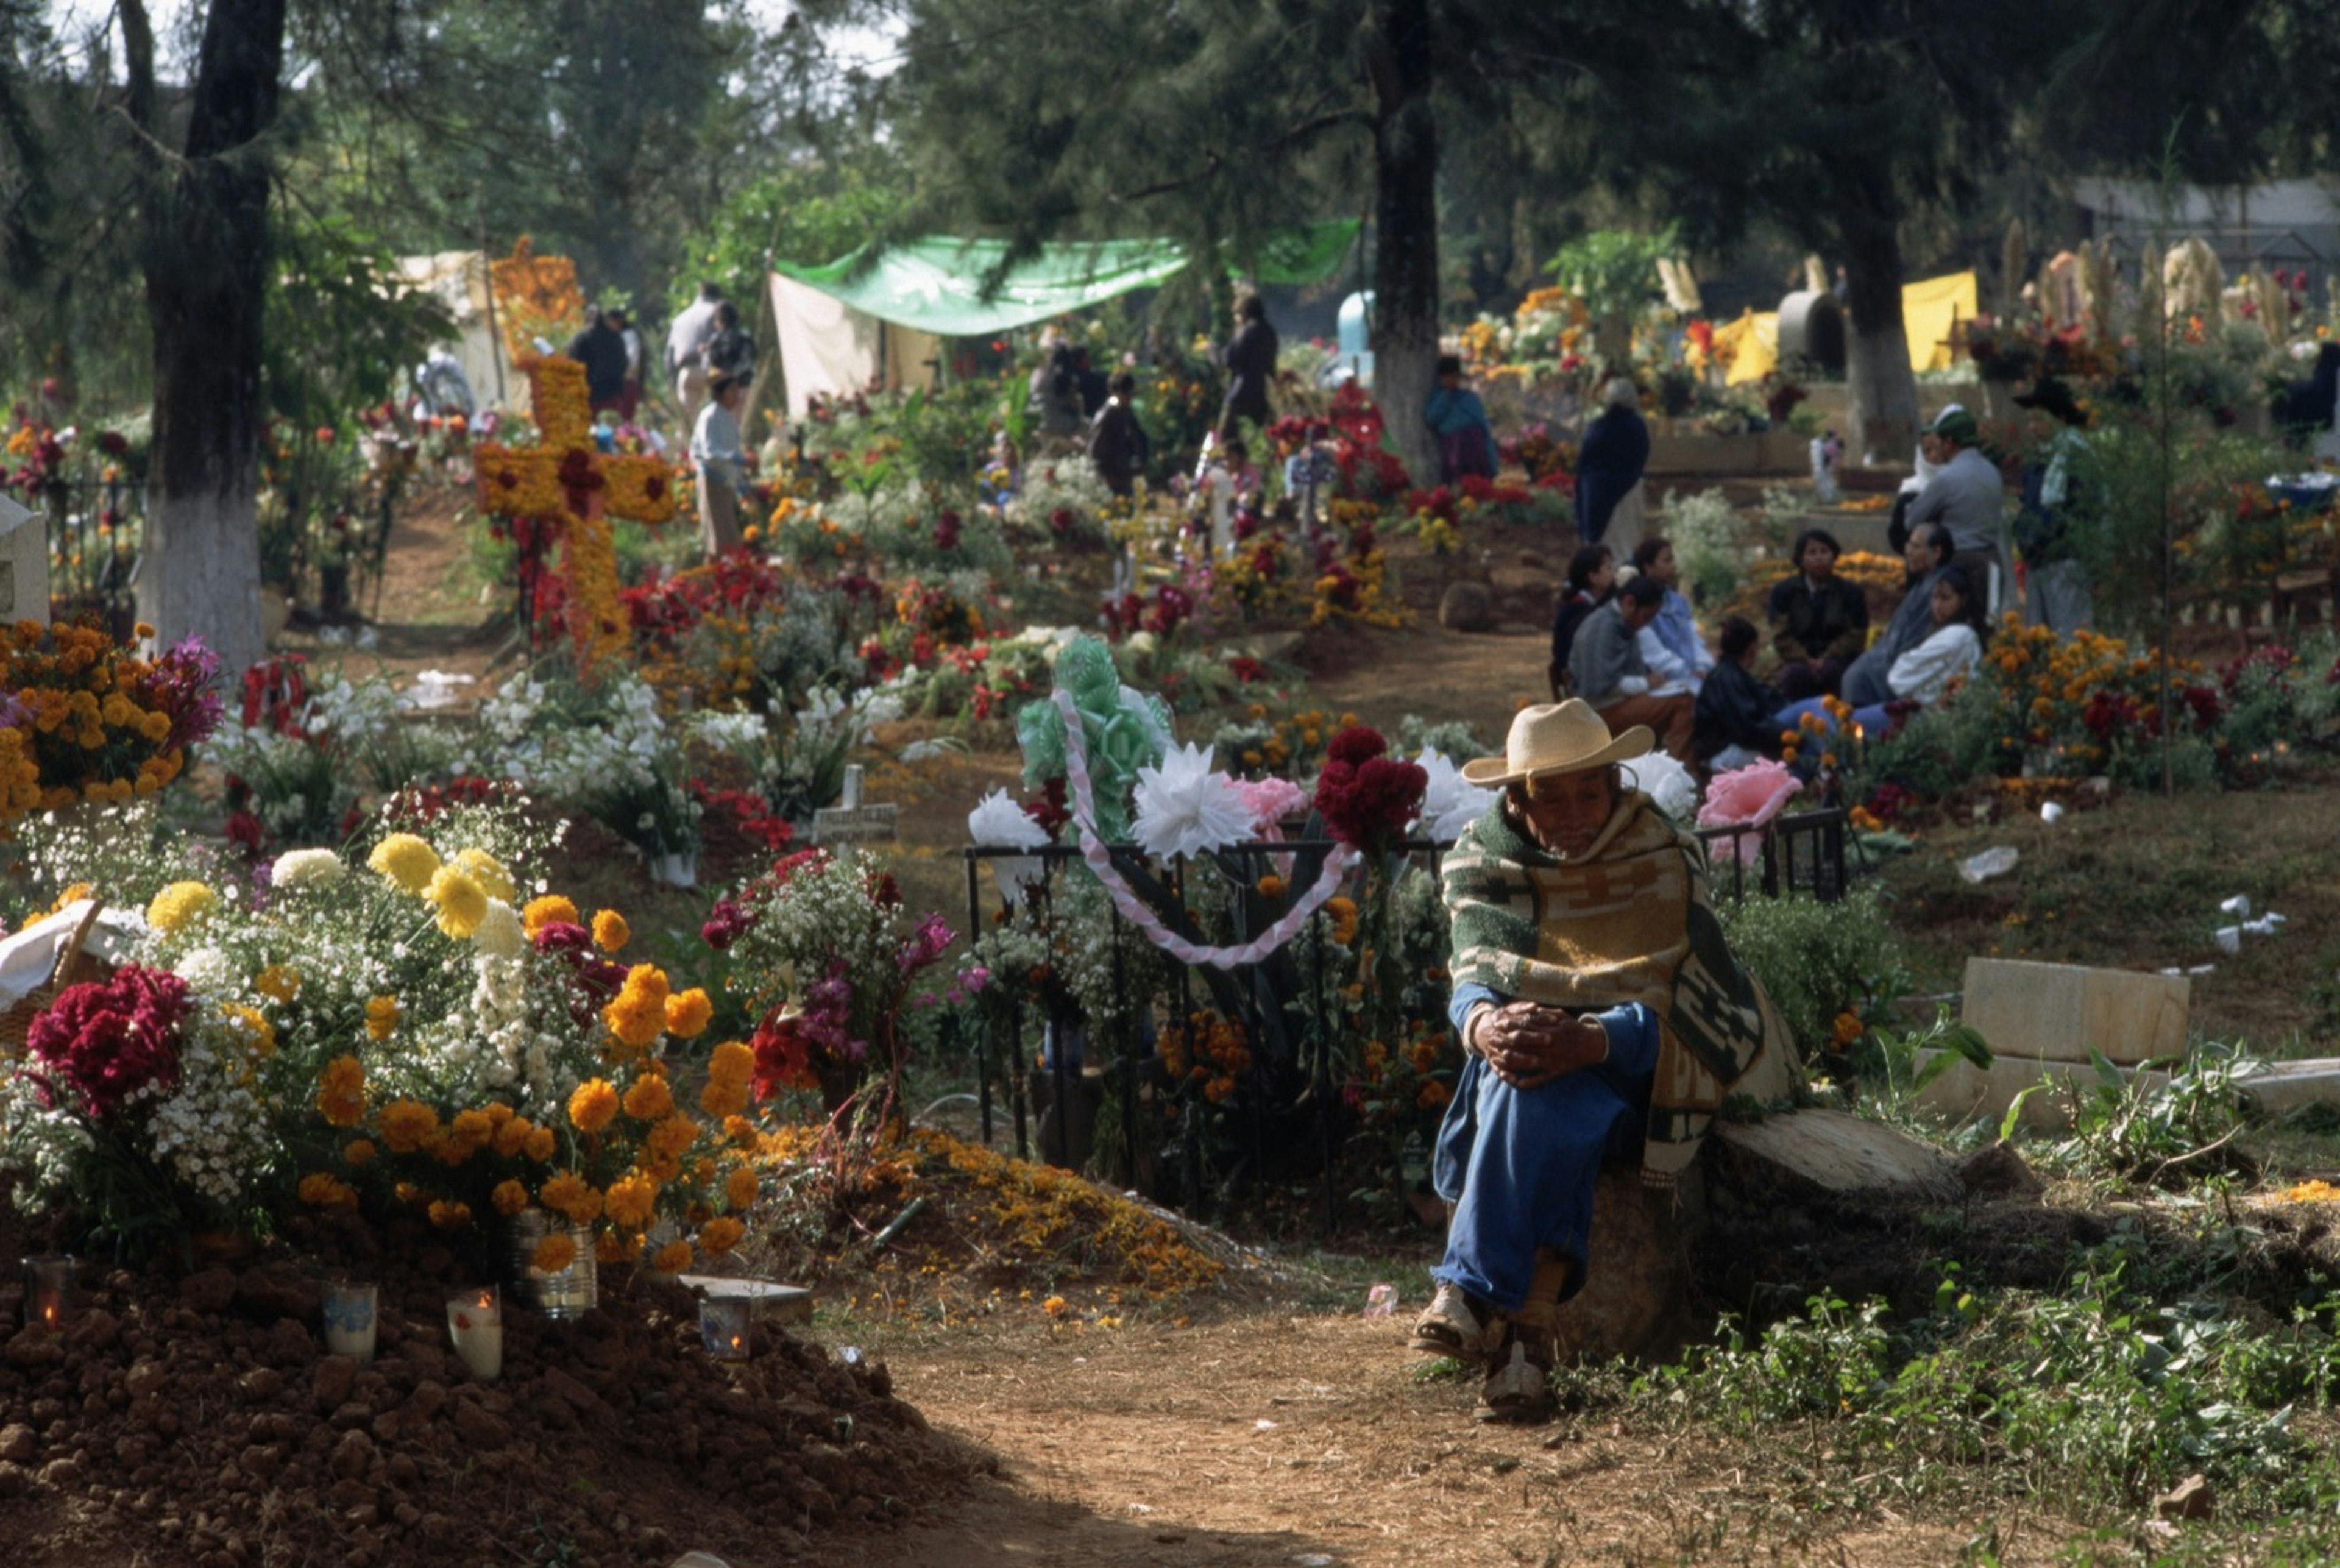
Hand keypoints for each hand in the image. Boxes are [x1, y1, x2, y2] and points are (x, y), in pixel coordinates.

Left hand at [1471, 1003, 1606, 1089]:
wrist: (1592, 1045)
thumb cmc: (1574, 1028)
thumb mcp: (1560, 1015)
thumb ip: (1544, 1014)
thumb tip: (1527, 1009)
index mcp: (1551, 1030)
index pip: (1526, 1027)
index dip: (1510, 1025)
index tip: (1497, 1023)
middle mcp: (1551, 1045)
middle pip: (1523, 1044)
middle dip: (1505, 1041)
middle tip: (1491, 1040)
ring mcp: (1553, 1060)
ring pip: (1529, 1062)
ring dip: (1512, 1061)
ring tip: (1498, 1059)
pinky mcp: (1557, 1072)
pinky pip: (1542, 1079)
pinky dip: (1530, 1082)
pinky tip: (1517, 1083)